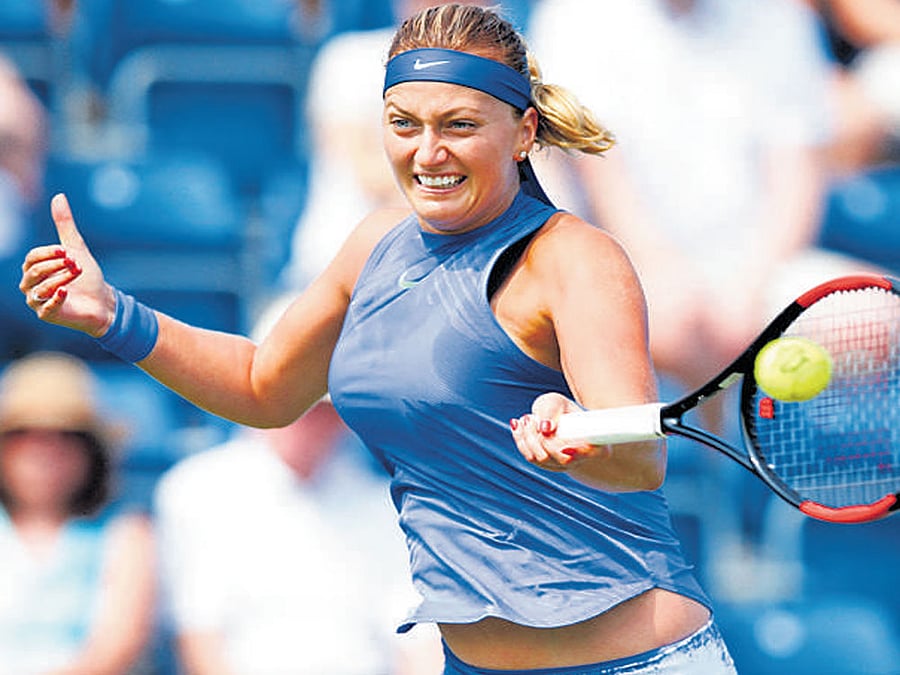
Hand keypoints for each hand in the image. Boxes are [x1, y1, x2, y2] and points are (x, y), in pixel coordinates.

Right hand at [20, 193, 115, 336]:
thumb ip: (65, 224)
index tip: (67, 251)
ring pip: (40, 288)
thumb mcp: (76, 248)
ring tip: (78, 272)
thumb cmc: (87, 276)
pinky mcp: (47, 315)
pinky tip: (66, 292)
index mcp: (34, 268)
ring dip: (61, 279)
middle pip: (34, 272)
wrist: (102, 302)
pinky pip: (45, 307)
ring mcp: (37, 301)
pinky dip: (55, 299)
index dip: (48, 253)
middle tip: (76, 263)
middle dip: (56, 266)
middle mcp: (30, 285)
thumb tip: (59, 196)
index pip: (32, 257)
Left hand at [510, 392, 610, 471]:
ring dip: (528, 438)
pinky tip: (517, 424)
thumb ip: (552, 410)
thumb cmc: (561, 409)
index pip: (589, 454)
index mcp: (594, 445)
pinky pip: (530, 457)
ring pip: (541, 459)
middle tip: (531, 418)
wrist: (559, 419)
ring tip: (526, 418)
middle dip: (540, 437)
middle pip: (559, 458)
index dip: (579, 453)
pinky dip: (521, 440)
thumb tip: (544, 428)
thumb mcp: (558, 403)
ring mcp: (562, 465)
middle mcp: (579, 460)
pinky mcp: (545, 465)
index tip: (566, 446)